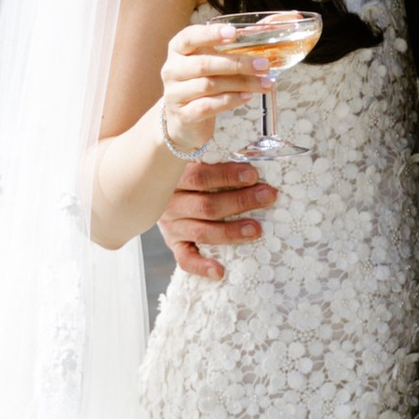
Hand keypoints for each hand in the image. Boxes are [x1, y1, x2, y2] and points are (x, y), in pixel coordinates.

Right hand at [157, 152, 277, 280]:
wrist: (150, 188)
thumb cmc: (186, 171)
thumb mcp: (192, 158)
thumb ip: (214, 154)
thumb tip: (254, 147)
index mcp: (174, 178)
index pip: (199, 176)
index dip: (227, 175)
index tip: (253, 174)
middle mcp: (170, 203)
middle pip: (206, 205)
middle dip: (240, 201)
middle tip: (268, 196)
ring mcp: (171, 226)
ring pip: (202, 232)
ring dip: (231, 232)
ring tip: (256, 230)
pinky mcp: (174, 244)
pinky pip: (185, 259)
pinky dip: (202, 267)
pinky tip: (220, 271)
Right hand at [158, 17, 267, 158]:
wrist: (184, 119)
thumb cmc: (204, 81)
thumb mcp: (216, 59)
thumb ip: (243, 41)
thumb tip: (285, 23)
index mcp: (179, 49)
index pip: (190, 37)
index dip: (210, 34)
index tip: (234, 33)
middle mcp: (172, 69)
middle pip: (204, 64)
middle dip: (237, 64)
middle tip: (264, 65)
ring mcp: (174, 93)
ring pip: (209, 85)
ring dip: (241, 83)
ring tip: (264, 83)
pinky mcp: (183, 115)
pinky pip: (208, 106)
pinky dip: (230, 101)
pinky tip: (246, 97)